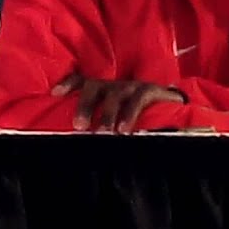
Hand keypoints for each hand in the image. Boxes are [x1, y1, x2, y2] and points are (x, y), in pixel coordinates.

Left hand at [51, 73, 184, 132]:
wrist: (172, 108)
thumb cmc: (135, 117)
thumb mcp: (114, 119)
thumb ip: (98, 126)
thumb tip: (75, 147)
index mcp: (102, 90)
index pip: (81, 81)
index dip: (68, 84)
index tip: (55, 93)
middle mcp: (114, 85)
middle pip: (94, 86)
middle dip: (85, 104)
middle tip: (79, 125)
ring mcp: (132, 86)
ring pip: (115, 94)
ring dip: (107, 114)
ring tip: (103, 132)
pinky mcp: (150, 90)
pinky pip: (138, 99)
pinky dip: (130, 114)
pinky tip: (124, 129)